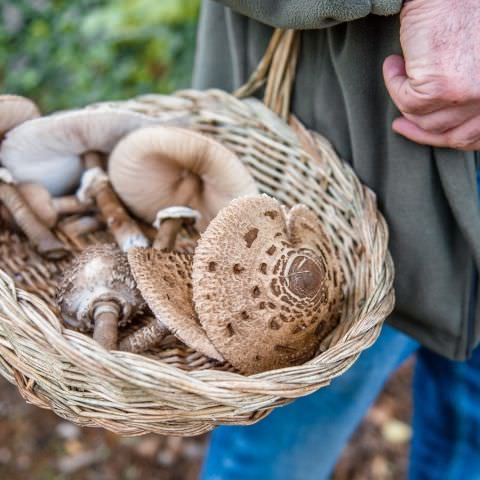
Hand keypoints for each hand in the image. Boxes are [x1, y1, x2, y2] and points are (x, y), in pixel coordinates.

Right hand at [383, 0, 479, 149]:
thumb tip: (442, 120)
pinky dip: (394, 85)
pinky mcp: (439, 87)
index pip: (474, 134)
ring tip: (398, 73)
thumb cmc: (463, 16)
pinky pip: (407, 103)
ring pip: (424, 119)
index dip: (448, 139)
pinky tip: (393, 65)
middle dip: (421, 132)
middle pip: (449, 134)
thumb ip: (467, 92)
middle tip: (400, 124)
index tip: (426, 134)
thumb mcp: (474, 65)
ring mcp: (465, 95)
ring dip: (405, 100)